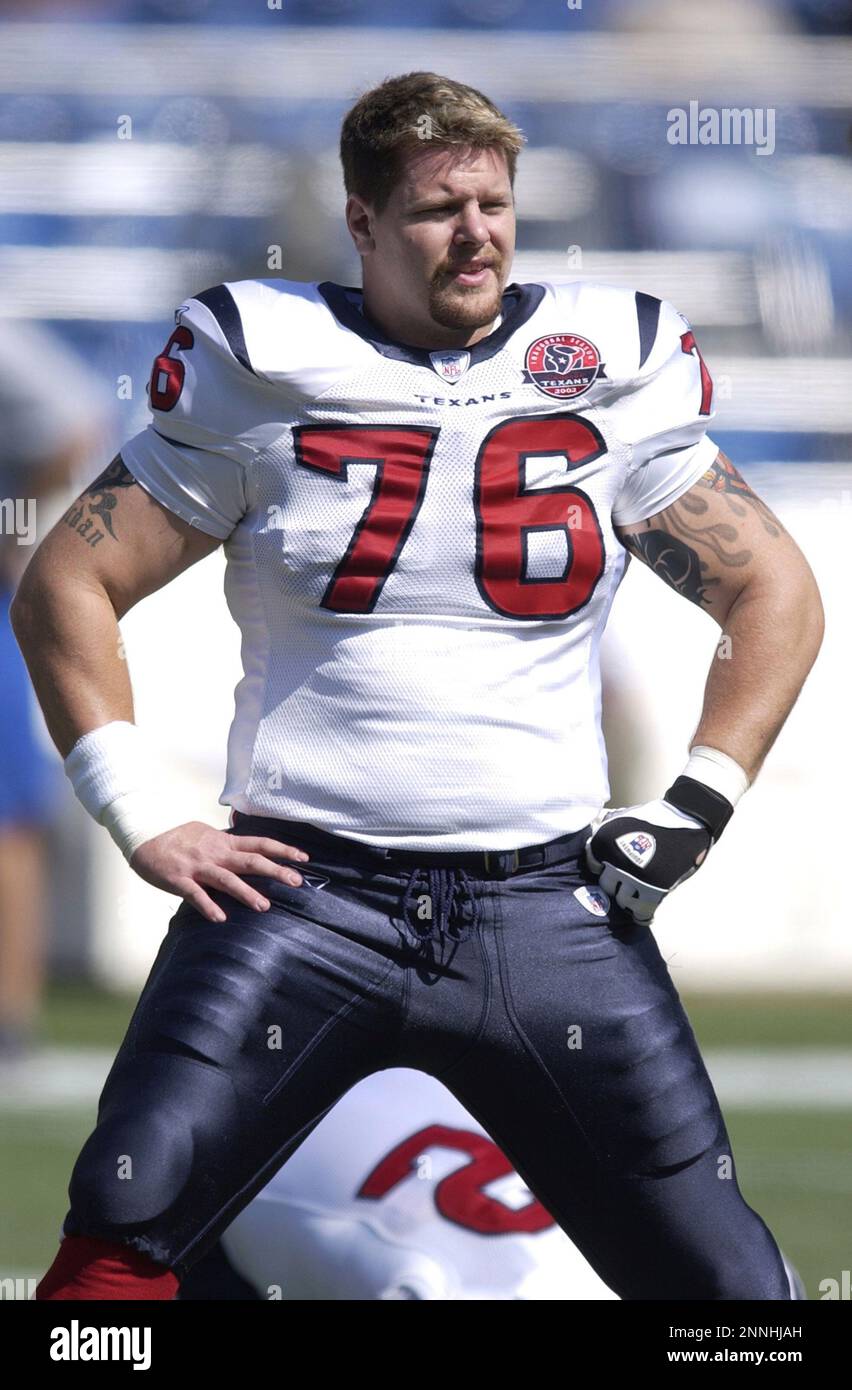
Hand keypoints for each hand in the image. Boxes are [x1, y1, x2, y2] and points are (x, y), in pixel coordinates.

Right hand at [129, 821, 309, 922]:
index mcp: (224, 842)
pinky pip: (196, 895)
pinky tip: (220, 918)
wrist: (145, 836)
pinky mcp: (179, 879)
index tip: (304, 858)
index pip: (259, 843)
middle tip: (297, 881)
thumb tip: (247, 844)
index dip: (282, 850)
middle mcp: (215, 853)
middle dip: (275, 871)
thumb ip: (227, 841)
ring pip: (227, 879)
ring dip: (246, 893)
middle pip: (250, 861)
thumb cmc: (178, 838)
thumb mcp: (207, 833)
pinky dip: (208, 906)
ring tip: (264, 906)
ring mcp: (198, 866)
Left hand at [585, 798, 711, 924]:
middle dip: (615, 884)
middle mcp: (615, 862)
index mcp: (604, 843)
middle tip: (626, 883)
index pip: (593, 865)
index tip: (610, 869)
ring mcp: (634, 878)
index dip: (603, 867)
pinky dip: (640, 915)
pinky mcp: (654, 890)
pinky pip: (640, 911)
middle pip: (606, 885)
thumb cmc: (653, 819)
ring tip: (636, 896)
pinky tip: (643, 914)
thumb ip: (604, 829)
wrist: (686, 819)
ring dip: (628, 899)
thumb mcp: (621, 817)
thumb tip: (593, 844)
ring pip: (622, 900)